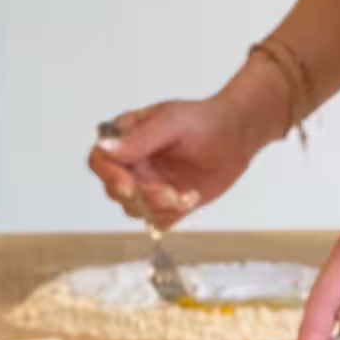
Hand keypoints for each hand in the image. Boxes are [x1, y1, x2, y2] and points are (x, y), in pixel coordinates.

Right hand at [88, 65, 289, 225]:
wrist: (237, 135)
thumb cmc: (204, 120)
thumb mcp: (172, 122)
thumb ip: (140, 138)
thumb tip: (106, 149)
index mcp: (127, 137)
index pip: (101, 160)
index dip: (110, 176)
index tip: (129, 185)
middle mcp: (133, 162)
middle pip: (115, 189)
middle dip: (143, 195)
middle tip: (169, 192)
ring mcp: (148, 183)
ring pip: (134, 208)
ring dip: (159, 206)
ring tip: (186, 194)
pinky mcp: (167, 201)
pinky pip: (156, 219)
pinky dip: (172, 215)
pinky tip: (191, 197)